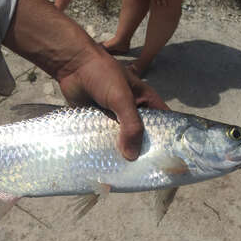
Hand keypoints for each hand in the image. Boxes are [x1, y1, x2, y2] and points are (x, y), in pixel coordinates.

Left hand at [2, 0, 167, 159]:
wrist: (73, 66)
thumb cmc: (102, 75)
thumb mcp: (122, 98)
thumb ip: (130, 125)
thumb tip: (132, 156)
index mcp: (146, 102)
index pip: (163, 125)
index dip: (166, 142)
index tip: (167, 162)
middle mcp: (133, 112)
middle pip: (141, 137)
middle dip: (141, 153)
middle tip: (142, 174)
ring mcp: (114, 119)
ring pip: (121, 141)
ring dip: (120, 153)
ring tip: (122, 174)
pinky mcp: (97, 123)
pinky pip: (103, 139)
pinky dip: (103, 149)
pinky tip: (103, 165)